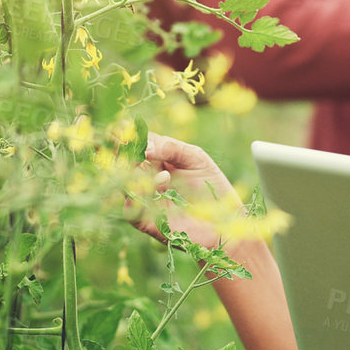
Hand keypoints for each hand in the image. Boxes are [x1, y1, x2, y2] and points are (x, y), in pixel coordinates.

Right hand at [125, 131, 241, 248]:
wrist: (225, 221)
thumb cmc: (212, 187)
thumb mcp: (197, 159)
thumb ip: (173, 148)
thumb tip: (146, 147)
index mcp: (157, 159)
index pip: (137, 144)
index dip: (129, 136)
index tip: (126, 128)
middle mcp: (146, 177)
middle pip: (124, 163)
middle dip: (126, 154)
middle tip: (134, 148)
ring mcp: (145, 199)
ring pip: (125, 184)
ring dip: (135, 174)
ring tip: (161, 171)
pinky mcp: (147, 221)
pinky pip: (130, 210)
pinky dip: (136, 197)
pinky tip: (161, 184)